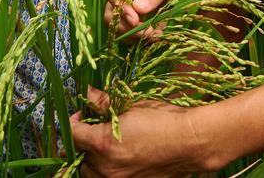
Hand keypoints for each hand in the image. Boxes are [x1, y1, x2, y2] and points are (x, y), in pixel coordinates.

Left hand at [71, 87, 215, 177]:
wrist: (191, 142)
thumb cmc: (163, 119)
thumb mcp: (132, 106)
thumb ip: (104, 102)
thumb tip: (87, 93)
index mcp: (102, 143)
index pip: (72, 134)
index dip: (74, 121)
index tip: (82, 115)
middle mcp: (105, 167)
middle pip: (79, 158)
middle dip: (85, 144)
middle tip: (97, 131)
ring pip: (92, 173)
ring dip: (95, 161)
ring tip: (110, 147)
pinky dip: (111, 170)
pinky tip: (124, 157)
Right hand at [104, 0, 191, 39]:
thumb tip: (138, 8)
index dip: (121, 9)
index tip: (135, 20)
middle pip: (111, 14)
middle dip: (126, 26)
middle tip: (146, 32)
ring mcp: (127, 10)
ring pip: (118, 28)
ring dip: (134, 36)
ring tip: (154, 34)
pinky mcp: (134, 24)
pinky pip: (129, 36)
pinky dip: (141, 40)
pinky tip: (156, 36)